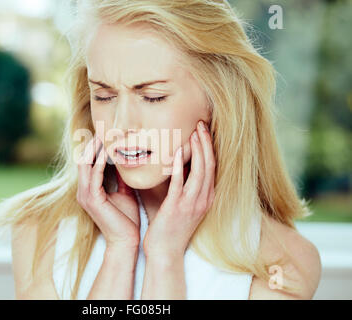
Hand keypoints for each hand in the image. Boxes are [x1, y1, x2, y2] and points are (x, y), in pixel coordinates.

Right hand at [77, 135, 139, 250]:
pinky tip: (107, 151)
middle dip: (92, 144)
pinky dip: (99, 162)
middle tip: (103, 128)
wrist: (126, 241)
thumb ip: (122, 178)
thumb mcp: (125, 193)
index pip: (89, 163)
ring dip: (94, 149)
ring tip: (104, 134)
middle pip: (83, 160)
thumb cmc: (126, 220)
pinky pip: (94, 175)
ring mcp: (85, 195)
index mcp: (90, 190)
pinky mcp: (92, 199)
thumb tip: (126, 161)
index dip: (95, 148)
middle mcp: (84, 191)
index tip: (107, 134)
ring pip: (85, 165)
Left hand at [143, 120, 215, 257]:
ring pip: (200, 171)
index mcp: (206, 197)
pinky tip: (178, 152)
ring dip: (198, 150)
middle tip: (201, 124)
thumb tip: (168, 163)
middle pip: (210, 166)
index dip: (210, 148)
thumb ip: (179, 184)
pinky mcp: (177, 208)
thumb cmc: (168, 226)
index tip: (203, 131)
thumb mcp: (179, 203)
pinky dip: (181, 167)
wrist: (164, 251)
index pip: (212, 168)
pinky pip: (180, 184)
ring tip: (195, 132)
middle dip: (206, 143)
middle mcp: (203, 199)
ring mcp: (192, 204)